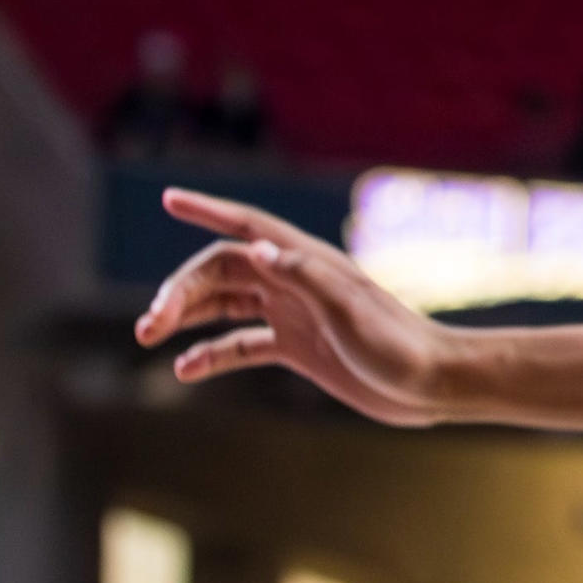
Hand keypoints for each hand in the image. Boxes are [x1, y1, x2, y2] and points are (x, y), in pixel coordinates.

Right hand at [135, 190, 449, 425]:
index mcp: (308, 263)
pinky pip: (243, 344)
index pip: (247, 227)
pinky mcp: (300, 348)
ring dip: (187, 317)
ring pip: (225, 305)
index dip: (208, 209)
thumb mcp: (350, 311)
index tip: (169, 198)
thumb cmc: (398, 345)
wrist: (434, 384)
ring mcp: (296, 315)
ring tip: (149, 337)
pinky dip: (212, 354)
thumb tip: (257, 247)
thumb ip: (305, 277)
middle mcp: (296, 282)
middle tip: (148, 324)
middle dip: (180, 289)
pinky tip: (185, 370)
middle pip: (223, 271)